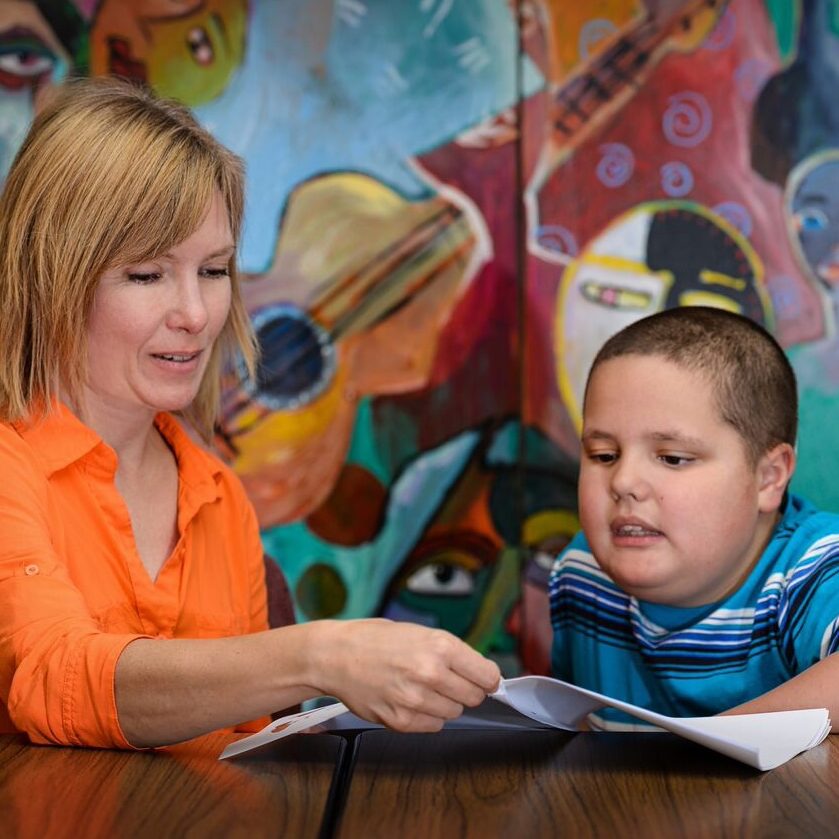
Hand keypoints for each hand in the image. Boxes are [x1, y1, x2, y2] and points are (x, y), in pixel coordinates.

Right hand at [310, 619, 500, 731]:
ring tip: (420, 686)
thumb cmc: (375, 639)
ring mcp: (416, 700)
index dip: (487, 678)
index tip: (483, 678)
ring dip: (444, 702)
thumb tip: (481, 674)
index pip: (487, 675)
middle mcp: (431, 673)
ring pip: (454, 712)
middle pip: (474, 697)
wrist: (335, 656)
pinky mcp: (401, 721)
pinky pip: (433, 725)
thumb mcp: (419, 632)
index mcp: (440, 646)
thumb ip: (451, 653)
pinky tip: (409, 699)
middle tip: (446, 680)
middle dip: (465, 689)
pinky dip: (427, 716)